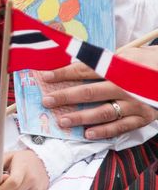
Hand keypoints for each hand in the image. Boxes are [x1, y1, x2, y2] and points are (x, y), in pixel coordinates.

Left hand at [39, 50, 157, 138]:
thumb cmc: (144, 64)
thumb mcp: (126, 55)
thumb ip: (103, 62)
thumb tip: (72, 65)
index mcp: (119, 67)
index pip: (86, 70)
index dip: (64, 74)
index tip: (45, 77)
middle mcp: (126, 86)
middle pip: (91, 92)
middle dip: (66, 97)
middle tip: (47, 101)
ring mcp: (135, 103)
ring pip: (104, 112)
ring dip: (81, 117)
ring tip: (63, 121)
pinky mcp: (144, 117)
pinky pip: (121, 126)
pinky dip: (104, 131)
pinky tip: (87, 134)